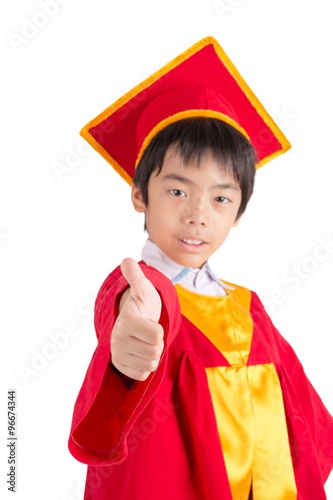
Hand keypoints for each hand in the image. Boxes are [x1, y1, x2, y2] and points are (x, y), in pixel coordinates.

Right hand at [111, 258, 163, 380]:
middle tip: (148, 334)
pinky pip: (143, 375)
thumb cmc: (142, 306)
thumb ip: (136, 277)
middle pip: (156, 351)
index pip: (157, 336)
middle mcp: (118, 340)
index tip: (150, 323)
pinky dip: (145, 366)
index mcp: (126, 322)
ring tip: (144, 342)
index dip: (159, 330)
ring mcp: (118, 355)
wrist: (132, 323)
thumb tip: (127, 260)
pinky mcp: (120, 368)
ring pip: (151, 364)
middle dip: (157, 343)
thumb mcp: (142, 290)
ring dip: (152, 355)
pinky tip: (140, 353)